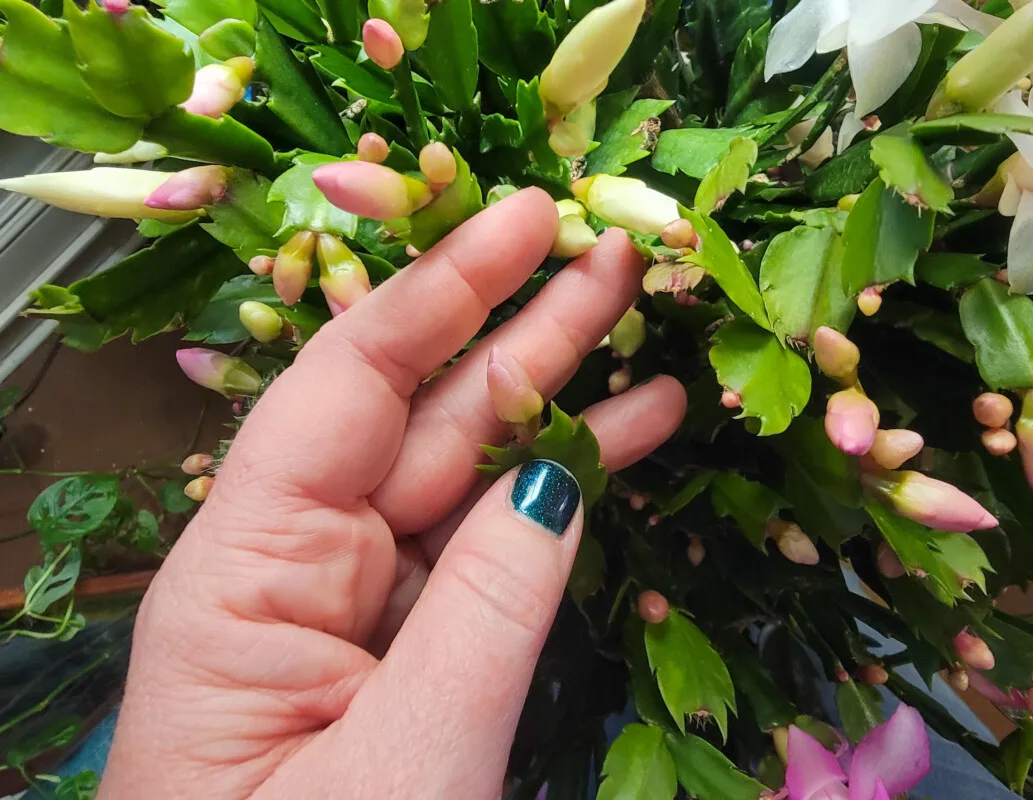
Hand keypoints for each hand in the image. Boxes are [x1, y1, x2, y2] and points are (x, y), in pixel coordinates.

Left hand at [98, 189, 686, 797]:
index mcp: (244, 572)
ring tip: (645, 339)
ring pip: (463, 476)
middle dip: (519, 329)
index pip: (350, 385)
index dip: (443, 290)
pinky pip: (480, 549)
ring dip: (555, 406)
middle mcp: (290, 568)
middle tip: (614, 255)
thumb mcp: (407, 759)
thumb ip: (491, 607)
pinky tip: (617, 446)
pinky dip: (551, 499)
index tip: (528, 219)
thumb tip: (563, 478)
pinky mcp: (397, 649)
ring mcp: (349, 606)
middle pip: (418, 415)